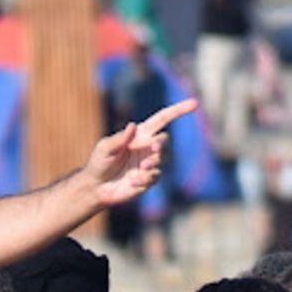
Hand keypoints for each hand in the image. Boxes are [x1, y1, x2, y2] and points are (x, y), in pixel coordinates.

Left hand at [82, 98, 197, 208]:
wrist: (96, 187)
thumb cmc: (99, 163)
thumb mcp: (105, 148)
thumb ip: (119, 138)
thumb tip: (133, 126)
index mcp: (139, 134)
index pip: (163, 119)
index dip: (179, 110)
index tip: (195, 103)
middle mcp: (147, 147)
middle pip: (165, 140)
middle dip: (162, 144)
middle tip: (153, 150)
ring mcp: (149, 163)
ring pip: (162, 159)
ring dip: (153, 162)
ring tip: (140, 169)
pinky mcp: (149, 179)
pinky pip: (156, 176)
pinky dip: (146, 179)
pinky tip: (132, 182)